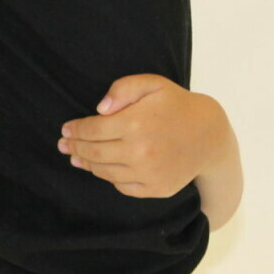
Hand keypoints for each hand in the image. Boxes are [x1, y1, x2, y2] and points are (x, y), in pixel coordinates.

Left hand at [59, 74, 223, 198]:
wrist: (211, 135)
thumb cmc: (177, 105)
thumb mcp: (153, 85)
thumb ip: (123, 89)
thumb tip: (99, 109)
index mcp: (136, 123)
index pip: (92, 130)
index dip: (75, 130)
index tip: (65, 129)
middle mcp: (140, 152)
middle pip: (94, 153)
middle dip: (74, 148)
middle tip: (63, 145)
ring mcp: (148, 174)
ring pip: (105, 172)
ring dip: (87, 164)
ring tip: (76, 157)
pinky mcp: (155, 189)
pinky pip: (122, 186)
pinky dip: (110, 177)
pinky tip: (104, 168)